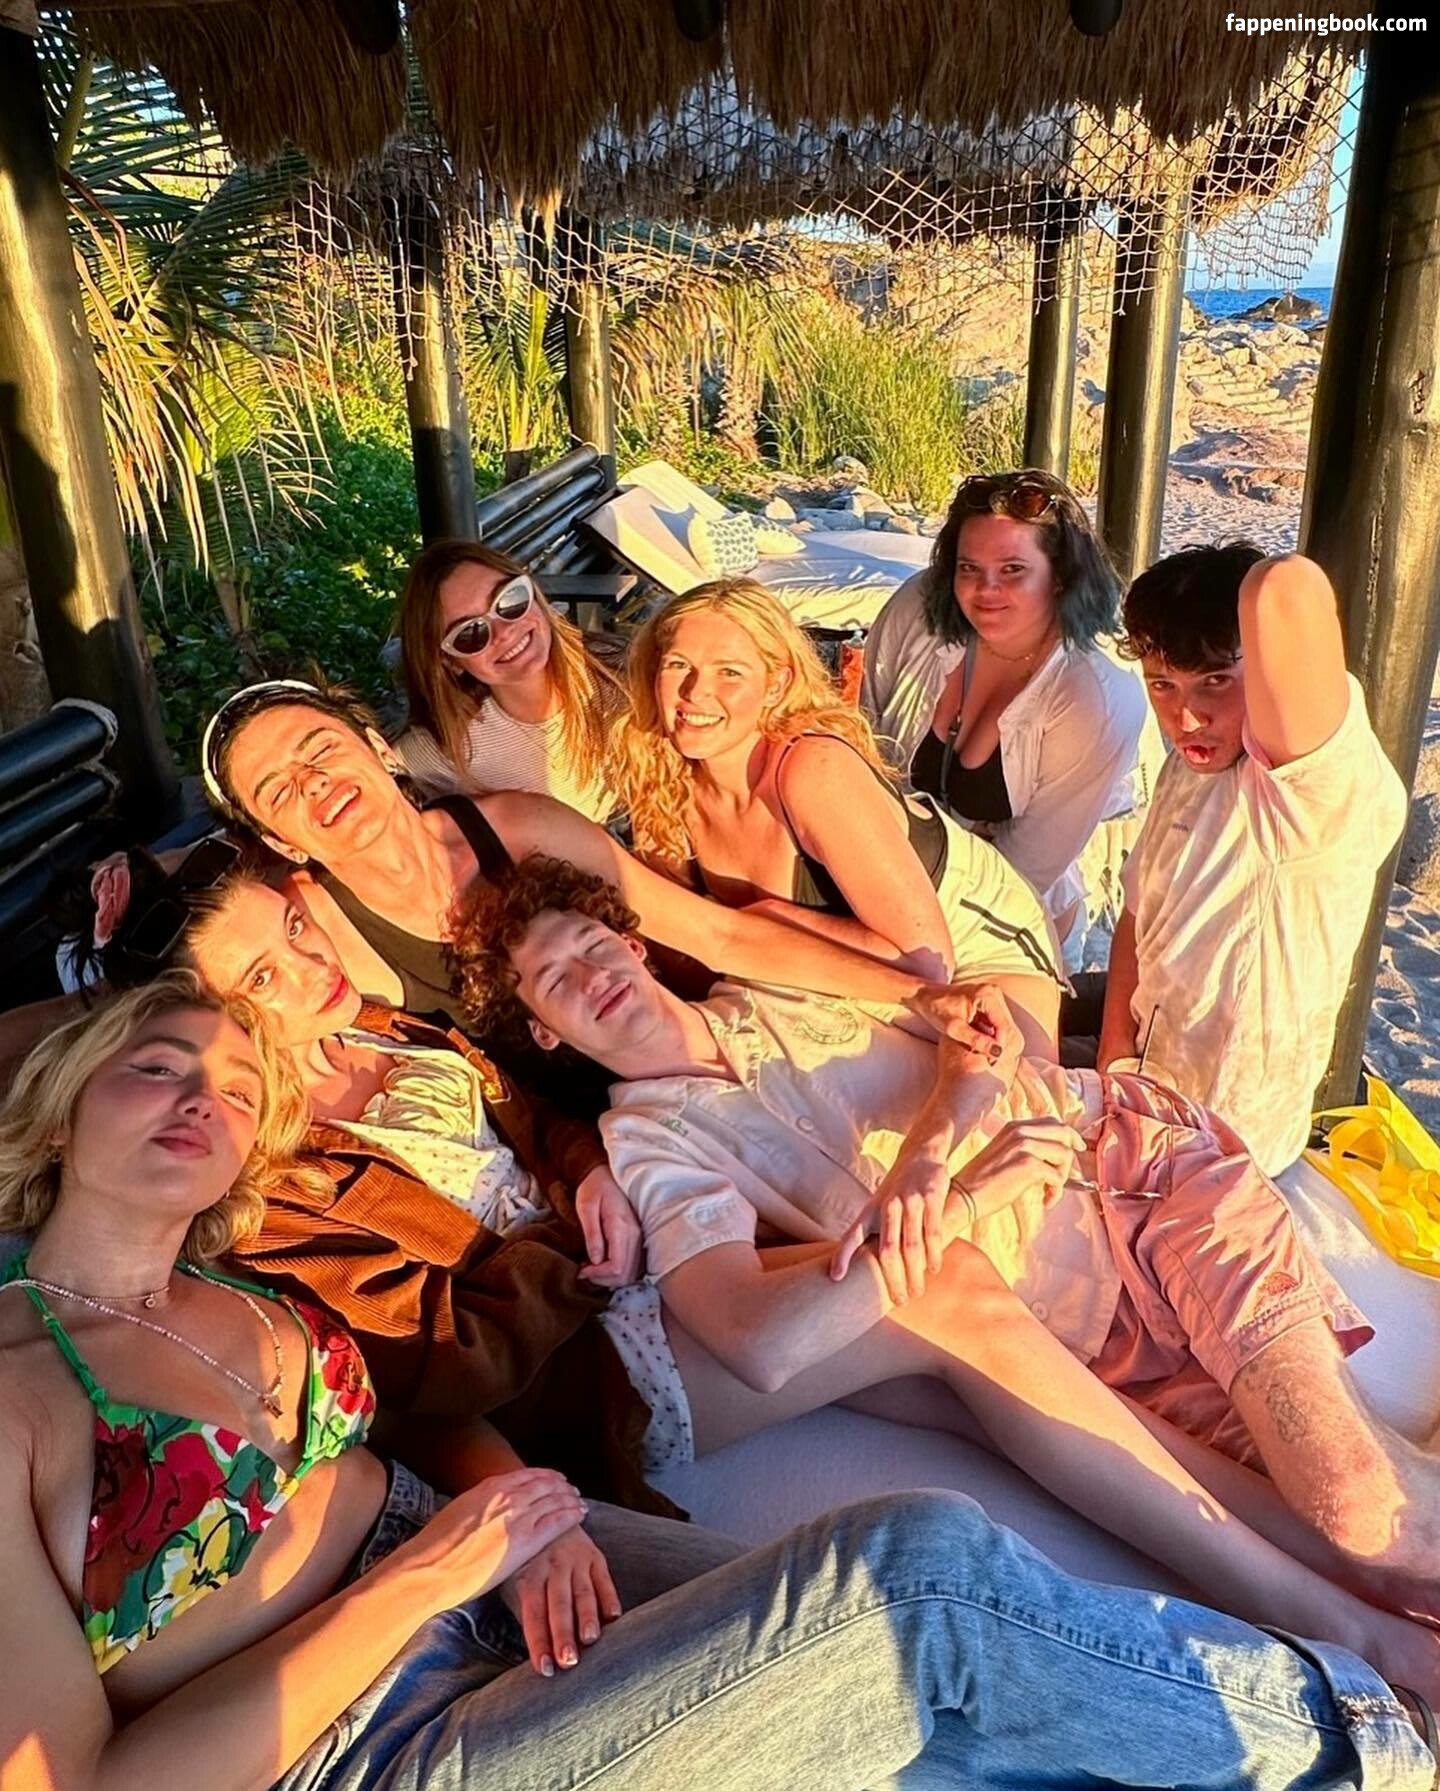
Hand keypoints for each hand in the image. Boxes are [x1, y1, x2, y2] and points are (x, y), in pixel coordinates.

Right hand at [402, 1468, 586, 1612]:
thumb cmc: (436, 1547)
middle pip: (544, 1484)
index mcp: (489, 1487)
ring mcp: (517, 1517)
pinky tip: (580, 1514)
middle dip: (561, 1486)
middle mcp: (506, 1496)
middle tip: (572, 1489)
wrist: (429, 1568)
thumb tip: (484, 1506)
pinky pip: (556, 1522)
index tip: (555, 1479)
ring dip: (569, 1498)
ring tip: (579, 1501)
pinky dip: (571, 1515)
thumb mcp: (458, 1510)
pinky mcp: (524, 1542)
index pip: (527, 1475)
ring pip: (554, 1500)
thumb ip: (479, 1504)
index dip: (545, 1476)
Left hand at [500, 1524, 622, 1675]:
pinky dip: (610, 1597)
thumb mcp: (519, 1583)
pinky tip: (614, 1617)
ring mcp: (576, 1559)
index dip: (538, 1641)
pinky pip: (604, 1578)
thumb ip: (527, 1614)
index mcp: (529, 1575)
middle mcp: (553, 1566)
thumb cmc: (531, 1564)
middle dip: (563, 1632)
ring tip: (590, 1639)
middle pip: (559, 1603)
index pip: (533, 1612)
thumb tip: (534, 1657)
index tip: (545, 1668)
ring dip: (587, 1616)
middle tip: (568, 1660)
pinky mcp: (596, 1556)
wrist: (550, 1518)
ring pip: (583, 1591)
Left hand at [576, 1167, 643, 1287]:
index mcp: (622, 1227)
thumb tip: (595, 1261)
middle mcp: (635, 1235)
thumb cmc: (594, 1187)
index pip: (617, 1266)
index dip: (599, 1275)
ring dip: (610, 1277)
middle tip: (585, 1272)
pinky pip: (632, 1264)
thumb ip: (592, 1235)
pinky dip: (617, 1270)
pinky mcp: (637, 1237)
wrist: (607, 1173)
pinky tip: (602, 1262)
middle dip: (603, 1280)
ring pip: (631, 1272)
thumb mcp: (586, 1207)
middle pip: (626, 1274)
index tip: (582, 1271)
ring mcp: (639, 1236)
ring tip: (592, 1268)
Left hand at [829, 1156, 949, 1303]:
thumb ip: (872, 1231)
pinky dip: (933, 1255)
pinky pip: (932, 1233)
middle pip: (887, 1251)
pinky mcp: (931, 1197)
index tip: (835, 1278)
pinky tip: (933, 1269)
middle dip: (893, 1280)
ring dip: (915, 1273)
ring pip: (911, 1246)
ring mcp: (909, 1201)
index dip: (842, 1256)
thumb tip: (862, 1268)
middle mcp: (887, 1206)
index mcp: (869, 1210)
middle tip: (899, 1300)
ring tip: (917, 1291)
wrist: (921, 1154)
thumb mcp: (878, 1204)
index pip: (851, 1235)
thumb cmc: (896, 1189)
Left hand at [907, 982, 1022, 1085]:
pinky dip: (994, 1037)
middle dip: (1001, 1046)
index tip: (992, 1063)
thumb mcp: (954, 1028)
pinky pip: (999, 1024)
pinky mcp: (991, 1002)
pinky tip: (985, 1047)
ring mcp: (994, 997)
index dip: (1000, 1047)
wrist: (925, 996)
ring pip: (1006, 1027)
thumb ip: (976, 1040)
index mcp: (987, 995)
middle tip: (990, 1062)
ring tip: (986, 1056)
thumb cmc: (936, 1009)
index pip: (1004, 1027)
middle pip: (1009, 1027)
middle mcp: (994, 993)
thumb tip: (997, 1053)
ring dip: (999, 1043)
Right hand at [953, 1118, 1083, 1235]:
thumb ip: (1026, 1148)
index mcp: (1014, 1126)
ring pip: (1065, 1154)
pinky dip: (1056, 1192)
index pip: (1052, 1122)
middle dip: (1071, 1154)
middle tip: (1071, 1173)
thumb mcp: (1004, 1153)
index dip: (1068, 1135)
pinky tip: (1046, 1201)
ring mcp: (1025, 1146)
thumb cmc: (982, 1181)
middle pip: (1064, 1132)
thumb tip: (1053, 1156)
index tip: (1076, 1147)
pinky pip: (1058, 1177)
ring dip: (1063, 1176)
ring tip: (1050, 1191)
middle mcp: (1020, 1131)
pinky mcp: (1029, 1165)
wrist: (964, 1194)